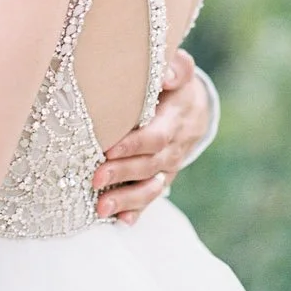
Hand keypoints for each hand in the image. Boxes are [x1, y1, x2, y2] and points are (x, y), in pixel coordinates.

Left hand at [92, 50, 208, 224]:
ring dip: (127, 200)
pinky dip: (138, 210)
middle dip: (122, 174)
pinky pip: (152, 197)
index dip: (134, 145)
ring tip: (101, 209)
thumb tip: (167, 73)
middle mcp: (175, 147)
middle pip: (150, 166)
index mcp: (176, 120)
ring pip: (151, 187)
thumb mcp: (181, 70)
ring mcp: (169, 166)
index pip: (156, 137)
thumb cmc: (177, 84)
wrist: (196, 108)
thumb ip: (176, 69)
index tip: (108, 149)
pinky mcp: (163, 178)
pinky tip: (122, 221)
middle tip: (94, 179)